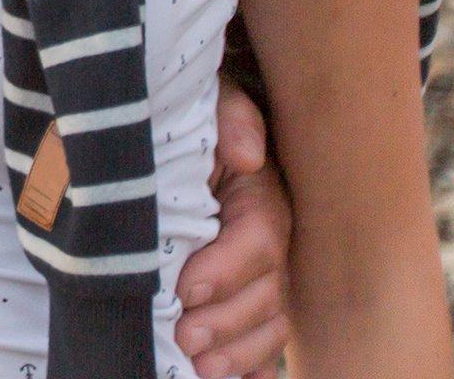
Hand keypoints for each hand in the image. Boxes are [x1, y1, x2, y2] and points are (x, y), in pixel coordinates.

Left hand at [175, 81, 291, 377]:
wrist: (182, 133)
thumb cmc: (192, 118)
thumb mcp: (211, 101)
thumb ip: (229, 119)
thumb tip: (245, 156)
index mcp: (261, 196)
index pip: (258, 239)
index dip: (227, 268)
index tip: (187, 288)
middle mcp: (271, 242)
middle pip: (267, 293)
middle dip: (228, 322)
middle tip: (186, 339)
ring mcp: (263, 275)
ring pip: (268, 323)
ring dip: (239, 352)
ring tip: (202, 368)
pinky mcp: (246, 296)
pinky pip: (262, 339)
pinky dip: (252, 366)